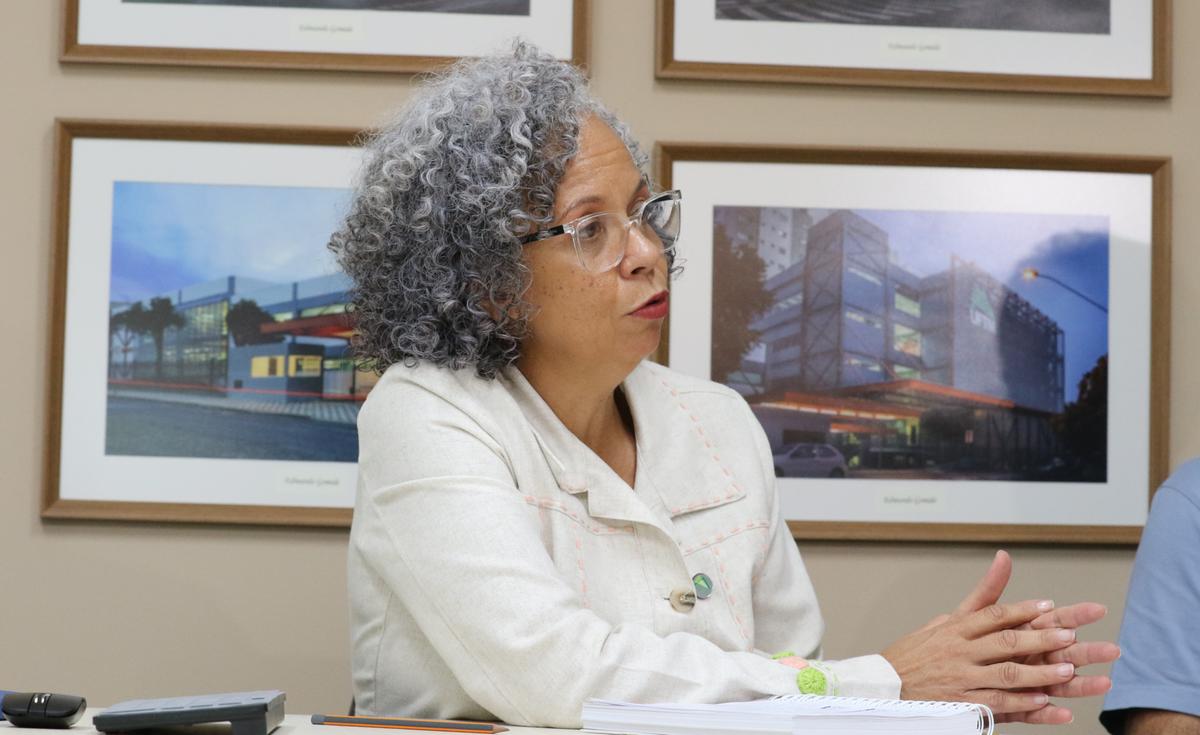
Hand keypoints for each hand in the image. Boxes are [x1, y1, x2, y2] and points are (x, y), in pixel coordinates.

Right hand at [882, 551, 1119, 724]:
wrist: (885, 685)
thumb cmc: (917, 652)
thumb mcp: (944, 620)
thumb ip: (981, 595)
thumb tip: (1004, 559)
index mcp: (955, 629)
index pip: (993, 615)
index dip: (1023, 611)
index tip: (1050, 607)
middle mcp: (958, 651)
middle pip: (1004, 642)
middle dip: (1040, 639)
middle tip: (1069, 636)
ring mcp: (960, 678)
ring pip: (1005, 674)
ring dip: (1038, 673)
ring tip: (1066, 671)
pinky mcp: (960, 704)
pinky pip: (994, 703)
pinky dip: (1020, 702)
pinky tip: (1042, 700)